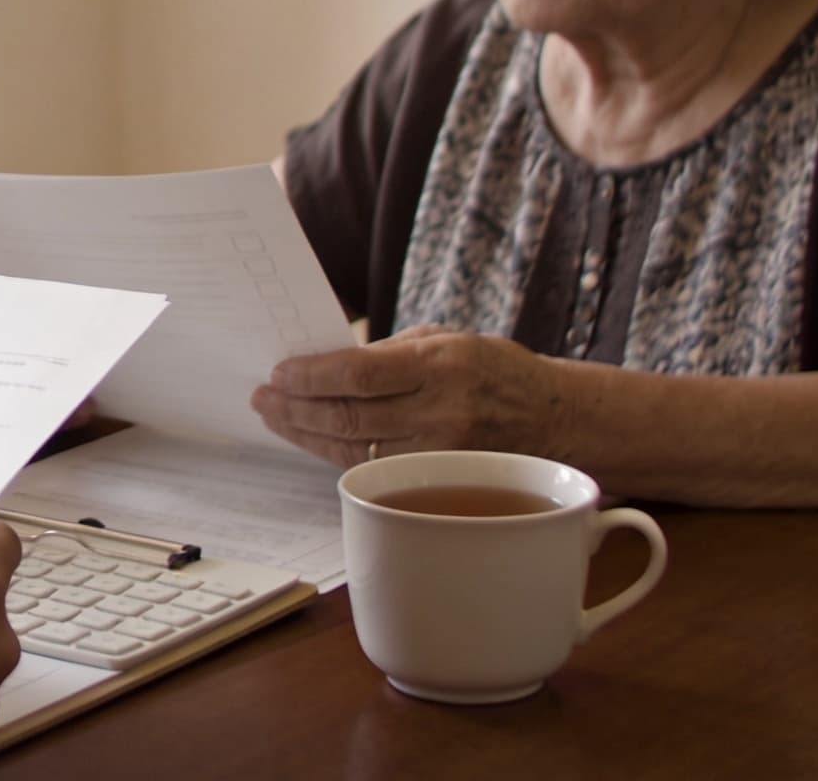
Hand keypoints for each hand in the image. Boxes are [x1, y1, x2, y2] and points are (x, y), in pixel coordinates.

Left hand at [249, 325, 570, 465]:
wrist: (554, 417)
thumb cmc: (493, 369)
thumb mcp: (445, 339)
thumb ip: (389, 352)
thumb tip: (326, 363)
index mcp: (440, 365)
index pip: (359, 373)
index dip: (311, 376)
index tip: (278, 373)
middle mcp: (441, 411)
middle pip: (349, 416)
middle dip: (295, 407)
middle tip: (263, 397)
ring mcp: (440, 452)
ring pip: (353, 447)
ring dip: (305, 433)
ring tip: (275, 416)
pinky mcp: (439, 478)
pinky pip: (372, 466)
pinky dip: (334, 452)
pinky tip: (311, 437)